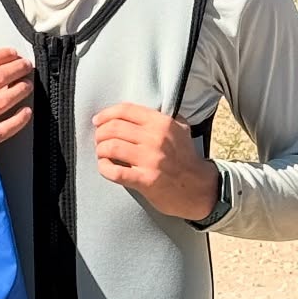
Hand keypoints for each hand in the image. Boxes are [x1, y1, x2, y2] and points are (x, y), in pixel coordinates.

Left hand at [92, 103, 219, 220]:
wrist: (201, 189)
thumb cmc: (185, 158)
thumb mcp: (180, 129)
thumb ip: (161, 117)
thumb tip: (133, 111)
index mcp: (162, 123)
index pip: (125, 110)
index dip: (106, 114)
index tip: (97, 121)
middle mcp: (156, 139)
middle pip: (114, 128)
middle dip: (100, 134)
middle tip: (99, 140)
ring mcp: (151, 160)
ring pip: (111, 147)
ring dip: (101, 150)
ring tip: (102, 153)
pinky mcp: (147, 180)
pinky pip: (115, 171)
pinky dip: (104, 168)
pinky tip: (105, 167)